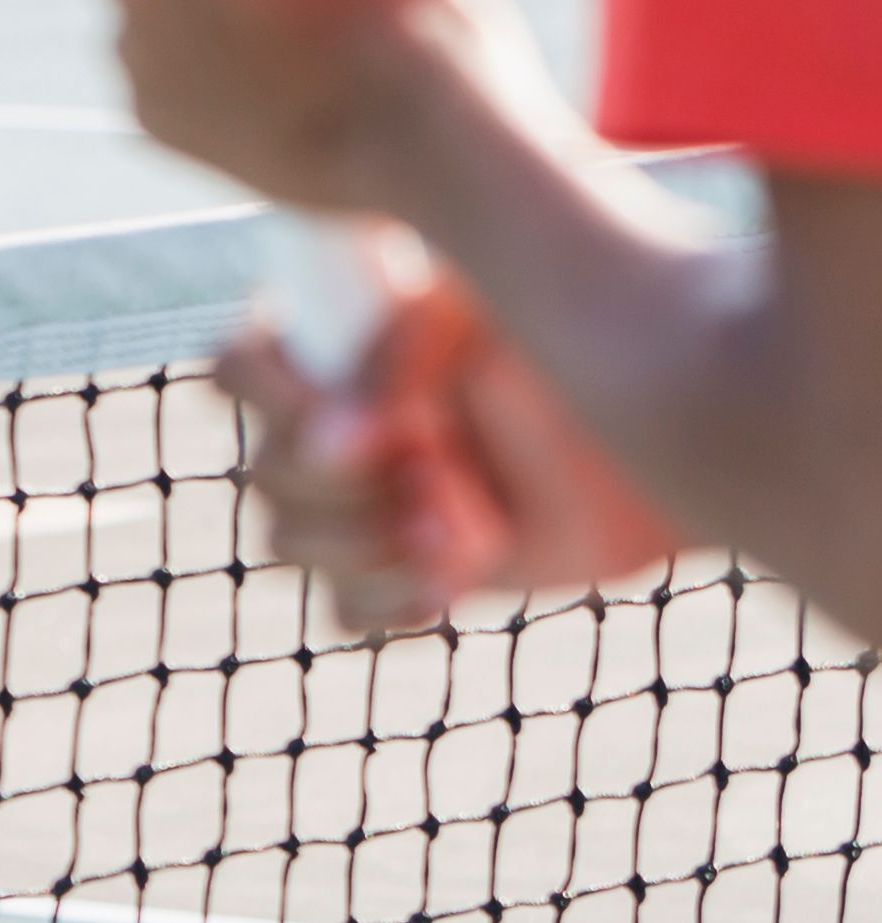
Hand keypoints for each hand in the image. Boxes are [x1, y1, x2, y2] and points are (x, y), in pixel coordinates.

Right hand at [219, 256, 682, 635]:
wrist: (681, 438)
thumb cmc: (588, 345)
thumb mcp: (490, 314)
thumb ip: (399, 341)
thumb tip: (339, 430)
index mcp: (336, 334)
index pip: (242, 366)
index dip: (278, 402)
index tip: (372, 422)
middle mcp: (336, 416)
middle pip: (262, 468)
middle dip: (345, 486)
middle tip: (439, 471)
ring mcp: (367, 497)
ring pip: (289, 541)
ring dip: (367, 543)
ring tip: (461, 531)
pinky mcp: (406, 565)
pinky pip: (341, 608)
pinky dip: (386, 599)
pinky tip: (448, 582)